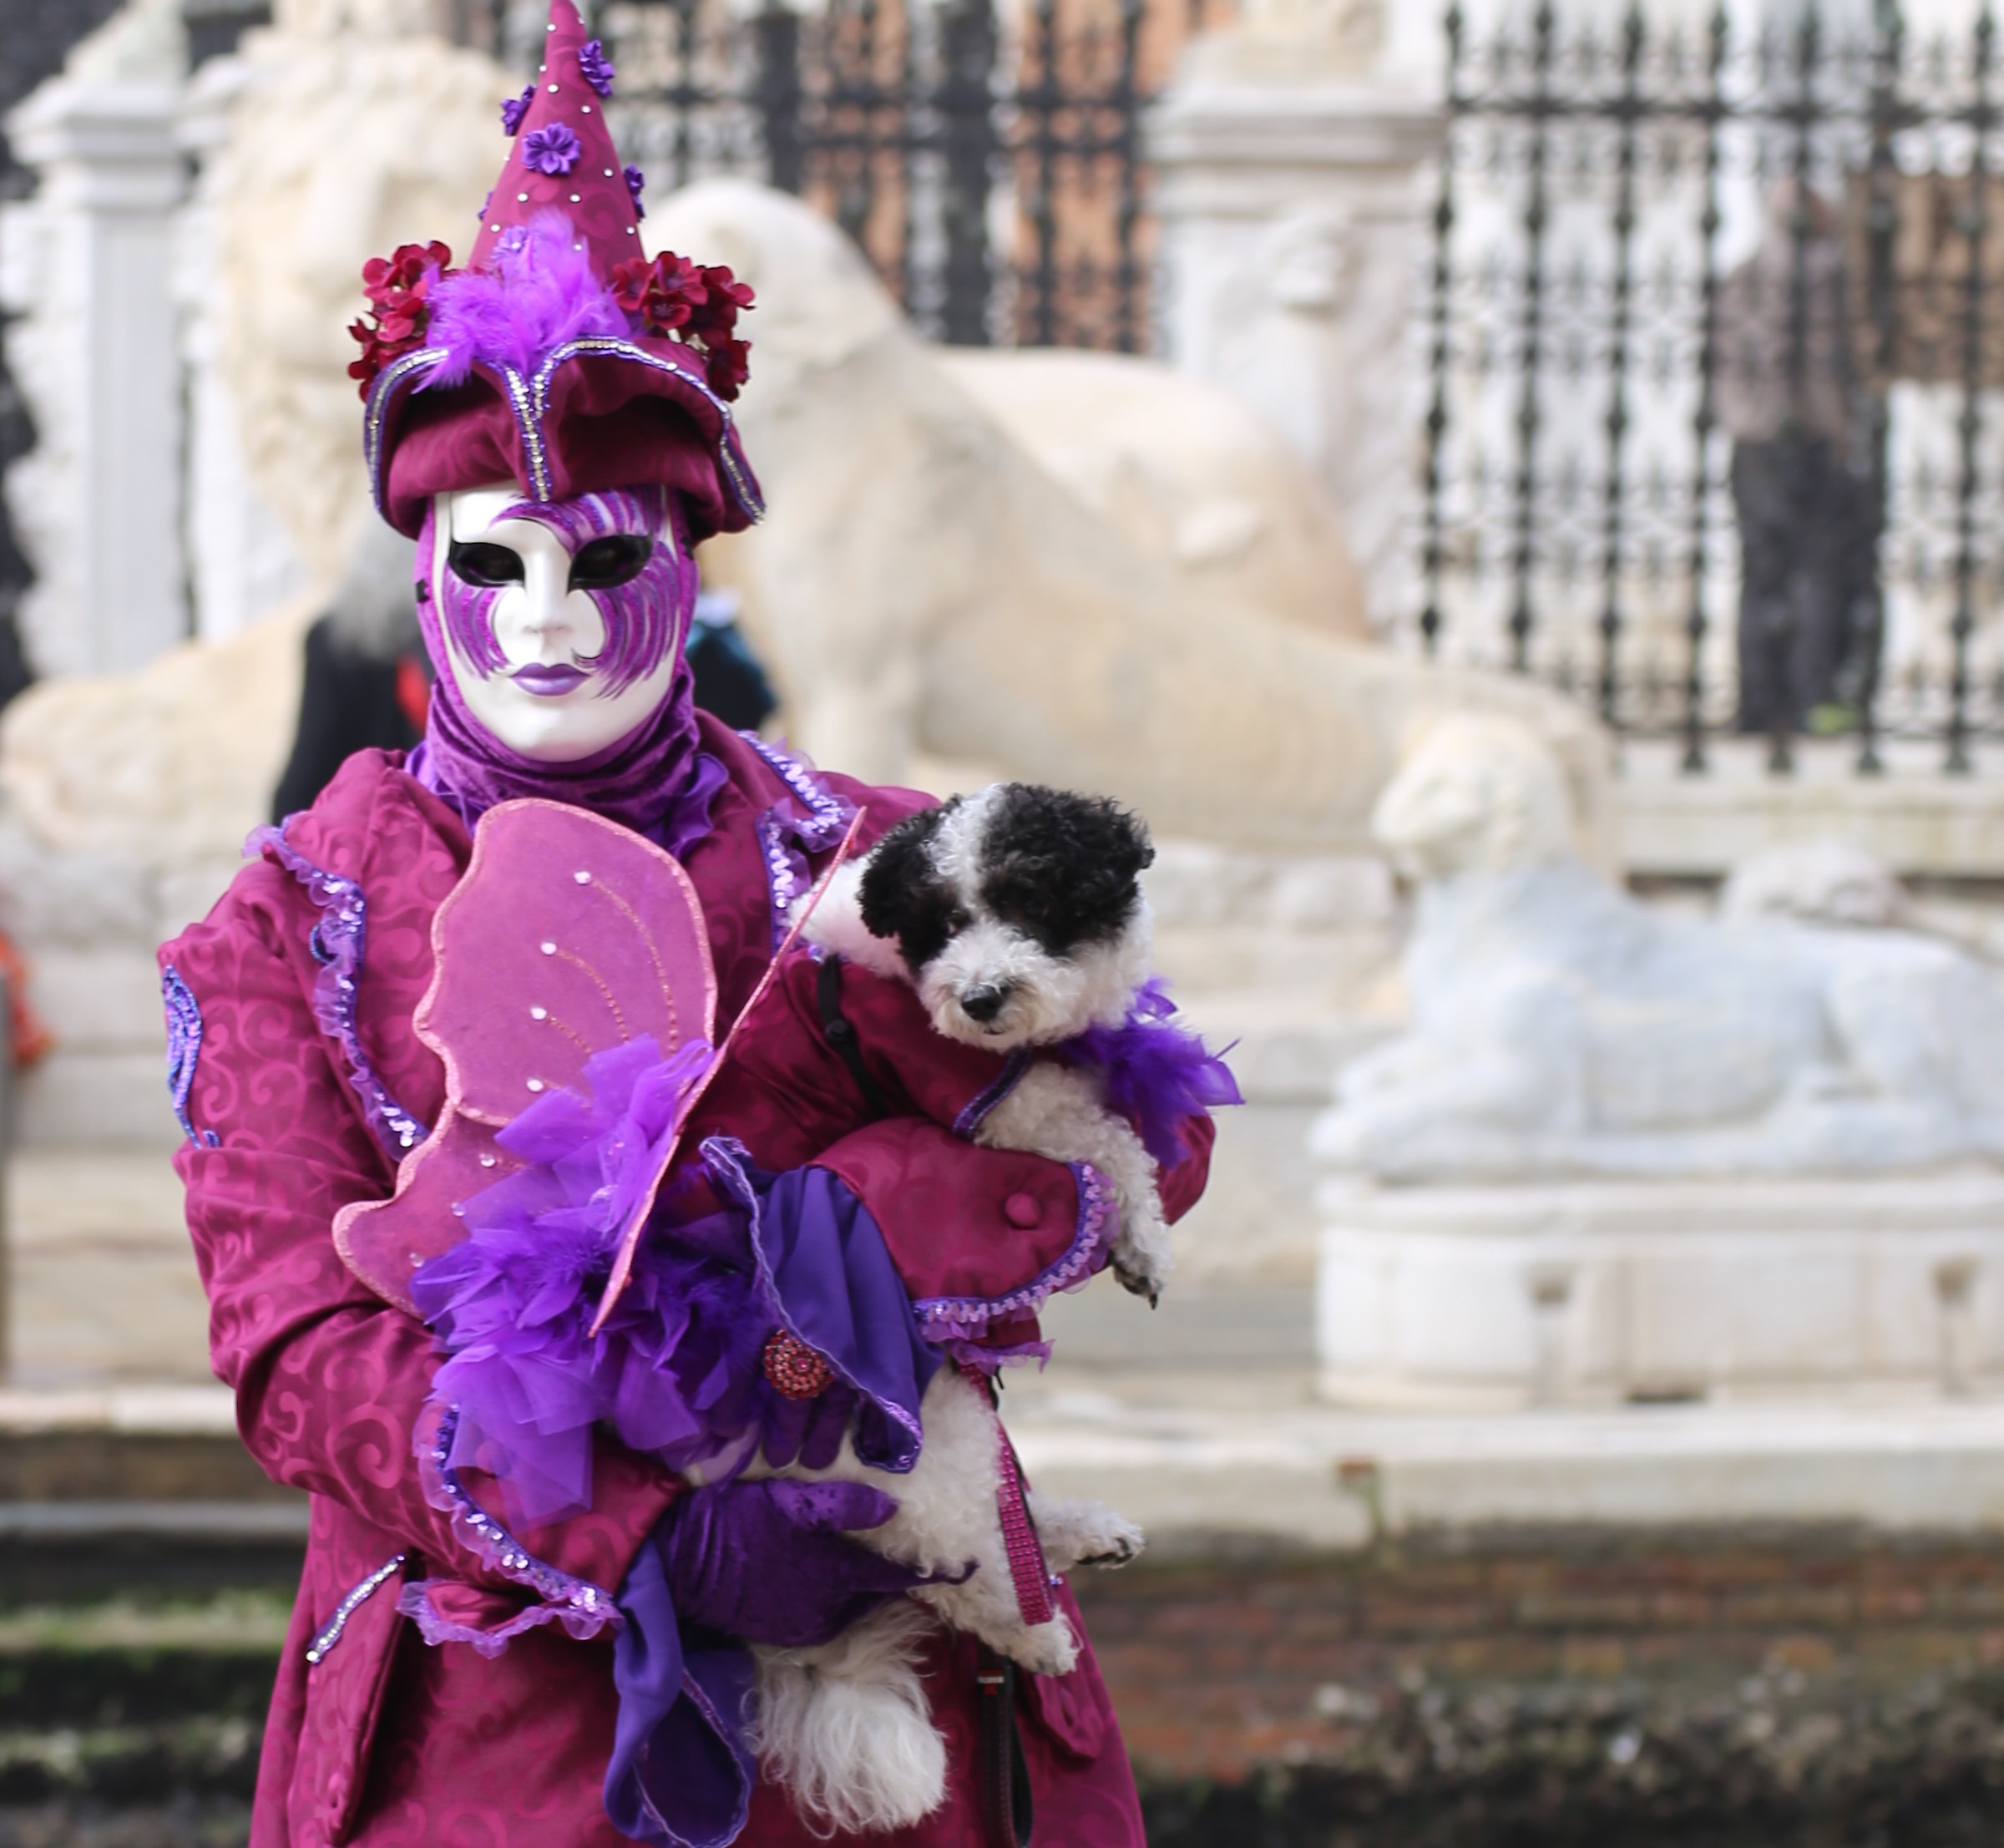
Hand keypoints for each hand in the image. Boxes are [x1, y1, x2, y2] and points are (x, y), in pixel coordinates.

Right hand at [655, 1478, 932, 1647]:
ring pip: (852, 1604)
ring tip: (855, 1552)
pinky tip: (820, 1569)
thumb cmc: (737, 1524)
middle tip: (901, 1544)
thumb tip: (893, 1507)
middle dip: (891, 1573)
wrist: (680, 1563)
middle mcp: (827, 1611)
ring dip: (860, 1584)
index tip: (970, 1565)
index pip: (901, 1577)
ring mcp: (804, 1627)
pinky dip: (833, 1595)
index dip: (938, 1571)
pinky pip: (825, 1615)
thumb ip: (844, 1506)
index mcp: (835, 1576)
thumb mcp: (791, 1503)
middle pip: (877, 1592)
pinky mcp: (783, 1633)